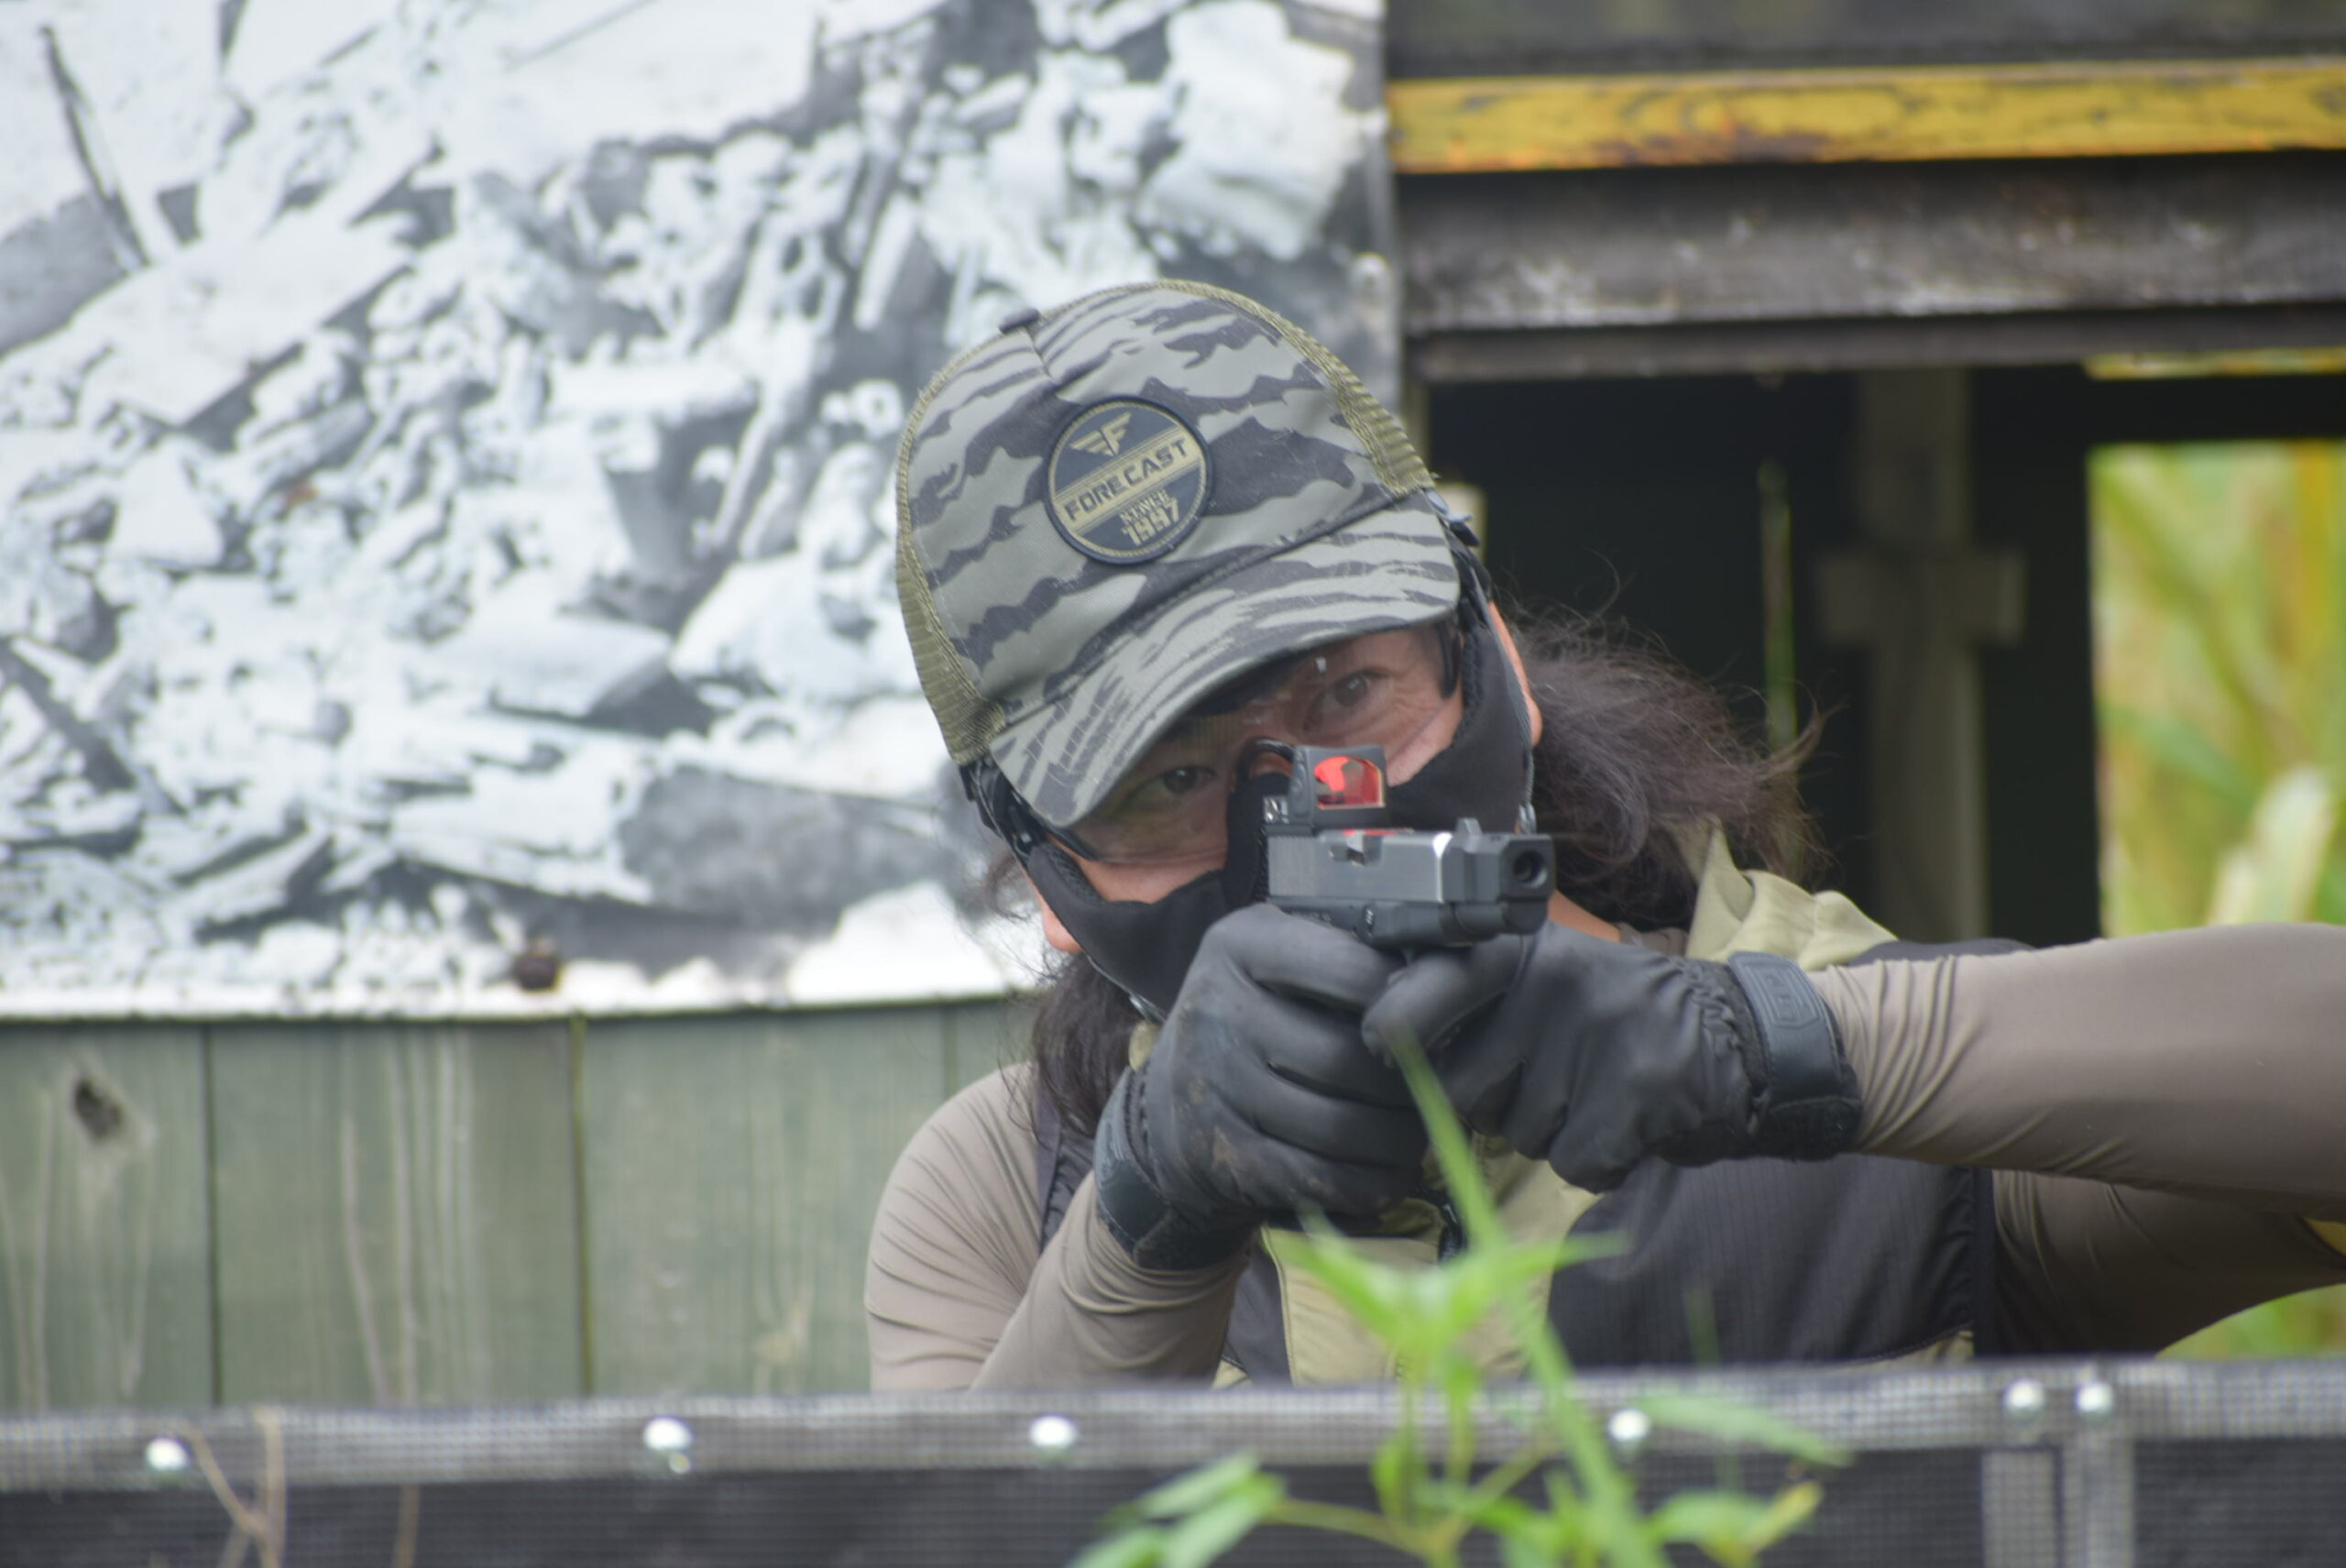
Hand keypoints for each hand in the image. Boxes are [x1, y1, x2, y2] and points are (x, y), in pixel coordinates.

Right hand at [1092, 905, 1422, 1268]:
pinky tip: (1384, 1170)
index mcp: (1241, 945)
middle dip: (1410, 1085)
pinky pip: (1324, 1178)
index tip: (1434, 1021)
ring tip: (1415, 1131)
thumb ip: (1350, 955)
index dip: (1411, 1003)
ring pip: (1343, 1126)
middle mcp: (1217, 1009)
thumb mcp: (1282, 963)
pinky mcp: (1223, 1154)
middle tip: (1437, 1090)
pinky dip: (1369, 1182)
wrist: (1172, 1109)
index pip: (1354, 971)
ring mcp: (1213, 1086)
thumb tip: (1450, 975)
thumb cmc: (1258, 1021)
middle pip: (1350, 1058)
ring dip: (1399, 1140)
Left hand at [1360, 927, 1859, 1191]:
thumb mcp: (1545, 981)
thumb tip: (1380, 1051)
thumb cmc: (1618, 1019)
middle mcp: (1553, 983)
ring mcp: (1598, 1035)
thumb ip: (1471, 1003)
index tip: (1379, 1045)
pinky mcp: (1637, 1091)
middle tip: (1547, 1079)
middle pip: (1461, 1090)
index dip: (1391, 1027)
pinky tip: (1628, 1124)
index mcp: (1522, 949)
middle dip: (1490, 1107)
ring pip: (1518, 1135)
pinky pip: (1574, 1164)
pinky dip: (1598, 1163)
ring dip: (1550, 1132)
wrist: (1744, 1041)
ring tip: (1597, 1091)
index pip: (1421, 988)